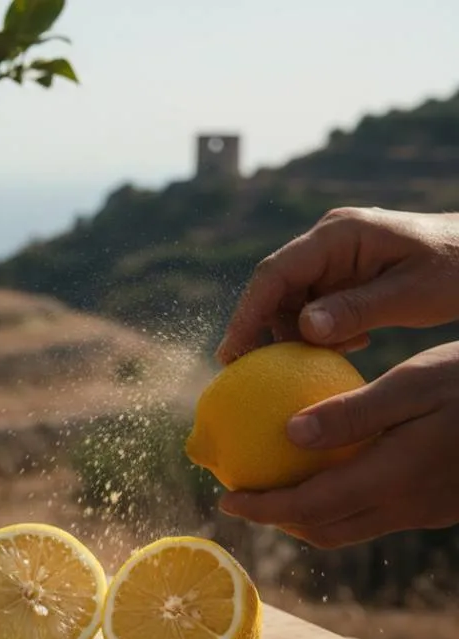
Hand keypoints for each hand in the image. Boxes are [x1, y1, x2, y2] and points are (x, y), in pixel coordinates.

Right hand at [216, 207, 458, 364]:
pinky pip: (315, 304)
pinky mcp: (344, 274)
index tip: (232, 353)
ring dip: (298, 333)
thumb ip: (357, 309)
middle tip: (258, 373)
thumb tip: (303, 329)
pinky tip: (347, 347)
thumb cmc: (457, 267)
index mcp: (337, 234)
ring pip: (293, 299)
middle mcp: (327, 241)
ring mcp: (335, 257)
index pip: (275, 273)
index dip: (247, 313)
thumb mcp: (412, 293)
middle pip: (277, 288)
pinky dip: (321, 330)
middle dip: (267, 329)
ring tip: (318, 361)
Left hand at [217, 341, 458, 548]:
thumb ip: (351, 413)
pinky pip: (376, 515)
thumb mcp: (413, 383)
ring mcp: (428, 511)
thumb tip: (288, 435)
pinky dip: (340, 504)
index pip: (310, 508)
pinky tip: (328, 471)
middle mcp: (408, 506)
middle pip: (325, 530)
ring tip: (276, 486)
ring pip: (351, 528)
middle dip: (277, 520)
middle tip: (241, 495)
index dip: (262, 510)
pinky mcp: (440, 505)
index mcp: (394, 479)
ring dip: (308, 516)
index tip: (224, 498)